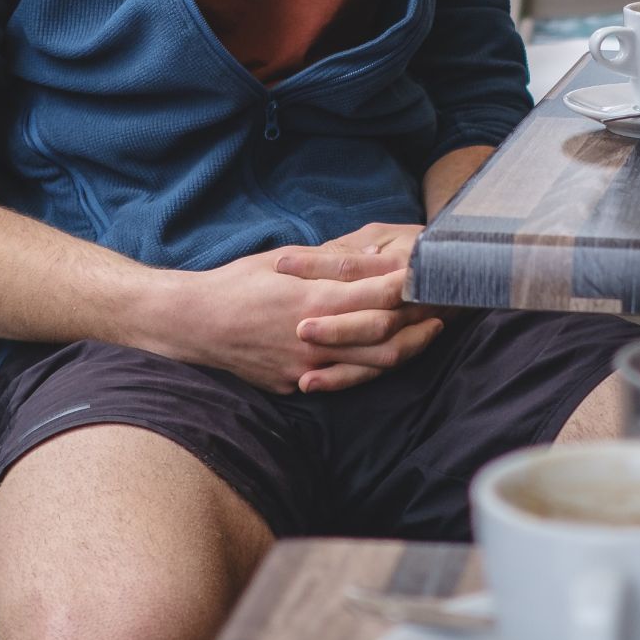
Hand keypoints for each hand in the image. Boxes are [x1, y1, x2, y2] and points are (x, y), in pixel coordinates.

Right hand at [163, 246, 443, 395]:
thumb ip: (330, 263)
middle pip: (385, 338)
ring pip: (370, 367)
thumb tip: (369, 254)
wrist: (195, 324)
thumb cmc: (239, 282)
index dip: (410, 288)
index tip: (432, 277)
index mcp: (316, 300)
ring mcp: (307, 366)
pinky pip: (342, 381)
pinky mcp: (296, 384)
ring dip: (403, 350)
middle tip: (444, 310)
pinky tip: (383, 357)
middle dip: (418, 324)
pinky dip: (368, 369)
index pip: (378, 296)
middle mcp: (317, 337)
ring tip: (426, 335)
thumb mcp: (285, 260)